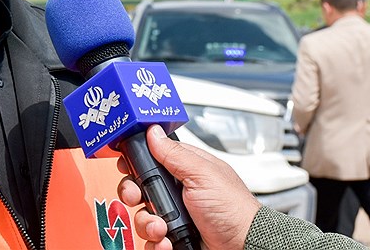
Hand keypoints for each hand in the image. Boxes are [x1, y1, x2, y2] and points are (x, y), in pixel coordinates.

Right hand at [116, 125, 261, 249]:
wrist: (243, 247)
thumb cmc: (234, 210)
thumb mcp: (203, 175)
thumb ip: (175, 154)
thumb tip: (153, 132)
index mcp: (183, 170)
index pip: (150, 158)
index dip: (134, 161)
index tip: (126, 166)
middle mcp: (176, 192)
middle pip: (138, 187)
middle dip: (134, 194)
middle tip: (138, 198)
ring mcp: (173, 216)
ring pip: (141, 215)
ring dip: (147, 223)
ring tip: (163, 228)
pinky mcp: (171, 237)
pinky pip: (150, 239)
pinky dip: (156, 242)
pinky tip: (167, 242)